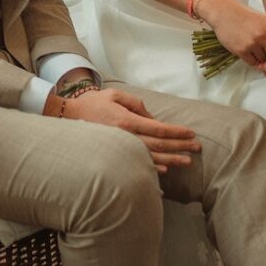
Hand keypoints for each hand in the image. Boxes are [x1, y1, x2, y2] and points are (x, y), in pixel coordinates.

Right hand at [44, 85, 199, 170]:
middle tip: (197, 148)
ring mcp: (121, 150)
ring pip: (152, 157)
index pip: (159, 128)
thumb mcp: (115, 95)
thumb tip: (152, 117)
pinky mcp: (115, 157)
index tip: (191, 133)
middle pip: (159, 144)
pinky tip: (165, 170)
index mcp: (128, 121)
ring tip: (187, 162)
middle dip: (180, 146)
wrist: (68, 119)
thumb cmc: (93, 104)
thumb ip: (136, 104)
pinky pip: (137, 165)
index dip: (177, 132)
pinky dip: (153, 168)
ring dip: (172, 160)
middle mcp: (126, 138)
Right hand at [198, 0, 265, 74]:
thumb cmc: (244, 16)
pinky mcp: (241, 50)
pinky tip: (248, 50)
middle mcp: (264, 35)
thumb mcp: (264, 20)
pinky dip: (252, 60)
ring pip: (265, 62)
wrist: (223, 13)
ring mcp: (252, 43)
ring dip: (261, 59)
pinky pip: (253, 63)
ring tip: (254, 47)